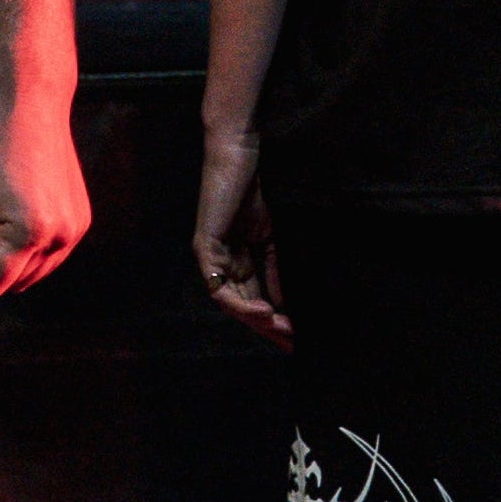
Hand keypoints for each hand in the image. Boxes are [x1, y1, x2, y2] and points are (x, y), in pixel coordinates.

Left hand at [0, 87, 90, 301]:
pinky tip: (25, 204)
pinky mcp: (81, 222)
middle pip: (12, 283)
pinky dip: (29, 241)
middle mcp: (63, 239)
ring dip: (10, 249)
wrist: (32, 105)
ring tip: (8, 203)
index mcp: (32, 234)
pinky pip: (48, 256)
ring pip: (30, 274)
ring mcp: (76, 231)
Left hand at [194, 126, 288, 344]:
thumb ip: (273, 270)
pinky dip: (240, 302)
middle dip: (267, 328)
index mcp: (233, 262)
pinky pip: (218, 285)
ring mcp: (208, 257)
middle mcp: (217, 265)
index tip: (296, 335)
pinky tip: (264, 310)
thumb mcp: (269, 238)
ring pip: (229, 303)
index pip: (251, 300)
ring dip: (255, 319)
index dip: (272, 320)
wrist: (238, 158)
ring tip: (281, 329)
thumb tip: (282, 306)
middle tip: (292, 343)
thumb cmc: (251, 192)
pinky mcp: (204, 247)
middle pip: (240, 308)